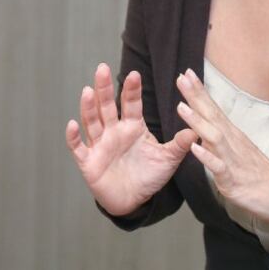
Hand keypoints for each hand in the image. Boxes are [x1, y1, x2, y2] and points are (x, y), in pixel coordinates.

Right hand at [65, 63, 196, 216]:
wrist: (132, 201)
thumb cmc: (148, 176)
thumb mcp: (167, 160)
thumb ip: (179, 145)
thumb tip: (197, 130)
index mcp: (132, 127)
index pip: (131, 104)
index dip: (132, 90)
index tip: (135, 74)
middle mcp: (113, 131)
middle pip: (107, 106)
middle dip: (104, 88)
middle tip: (102, 68)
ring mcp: (99, 144)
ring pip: (92, 122)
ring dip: (88, 107)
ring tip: (87, 91)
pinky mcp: (88, 161)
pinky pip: (78, 147)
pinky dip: (73, 137)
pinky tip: (72, 125)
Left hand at [176, 68, 268, 225]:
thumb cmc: (257, 172)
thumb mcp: (236, 149)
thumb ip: (220, 136)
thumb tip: (204, 126)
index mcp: (230, 134)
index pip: (213, 108)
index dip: (199, 91)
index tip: (186, 73)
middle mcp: (231, 141)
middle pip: (211, 115)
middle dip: (195, 96)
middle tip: (182, 77)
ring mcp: (232, 159)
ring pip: (213, 137)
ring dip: (197, 121)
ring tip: (181, 107)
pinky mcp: (232, 178)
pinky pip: (218, 166)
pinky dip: (206, 156)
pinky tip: (194, 147)